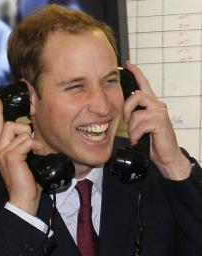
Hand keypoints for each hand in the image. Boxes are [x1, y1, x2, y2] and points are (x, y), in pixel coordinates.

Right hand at [0, 97, 43, 214]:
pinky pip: (27, 141)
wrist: (24, 198)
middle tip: (33, 143)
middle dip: (25, 128)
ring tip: (38, 152)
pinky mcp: (11, 156)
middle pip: (10, 124)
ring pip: (20, 131)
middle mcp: (0, 149)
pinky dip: (35, 146)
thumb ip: (27, 147)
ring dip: (33, 140)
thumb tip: (36, 138)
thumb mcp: (27, 160)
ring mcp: (3, 152)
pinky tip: (38, 154)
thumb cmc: (28, 181)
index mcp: (3, 149)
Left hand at [123, 61, 191, 179]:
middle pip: (136, 95)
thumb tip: (124, 114)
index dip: (136, 72)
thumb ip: (135, 116)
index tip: (128, 63)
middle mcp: (157, 104)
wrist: (166, 156)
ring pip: (136, 113)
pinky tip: (138, 139)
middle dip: (126, 109)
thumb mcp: (141, 126)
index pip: (144, 84)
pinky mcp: (160, 121)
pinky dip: (135, 135)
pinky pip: (140, 124)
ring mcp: (159, 112)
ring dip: (132, 128)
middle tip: (126, 121)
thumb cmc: (153, 141)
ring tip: (135, 136)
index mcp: (151, 104)